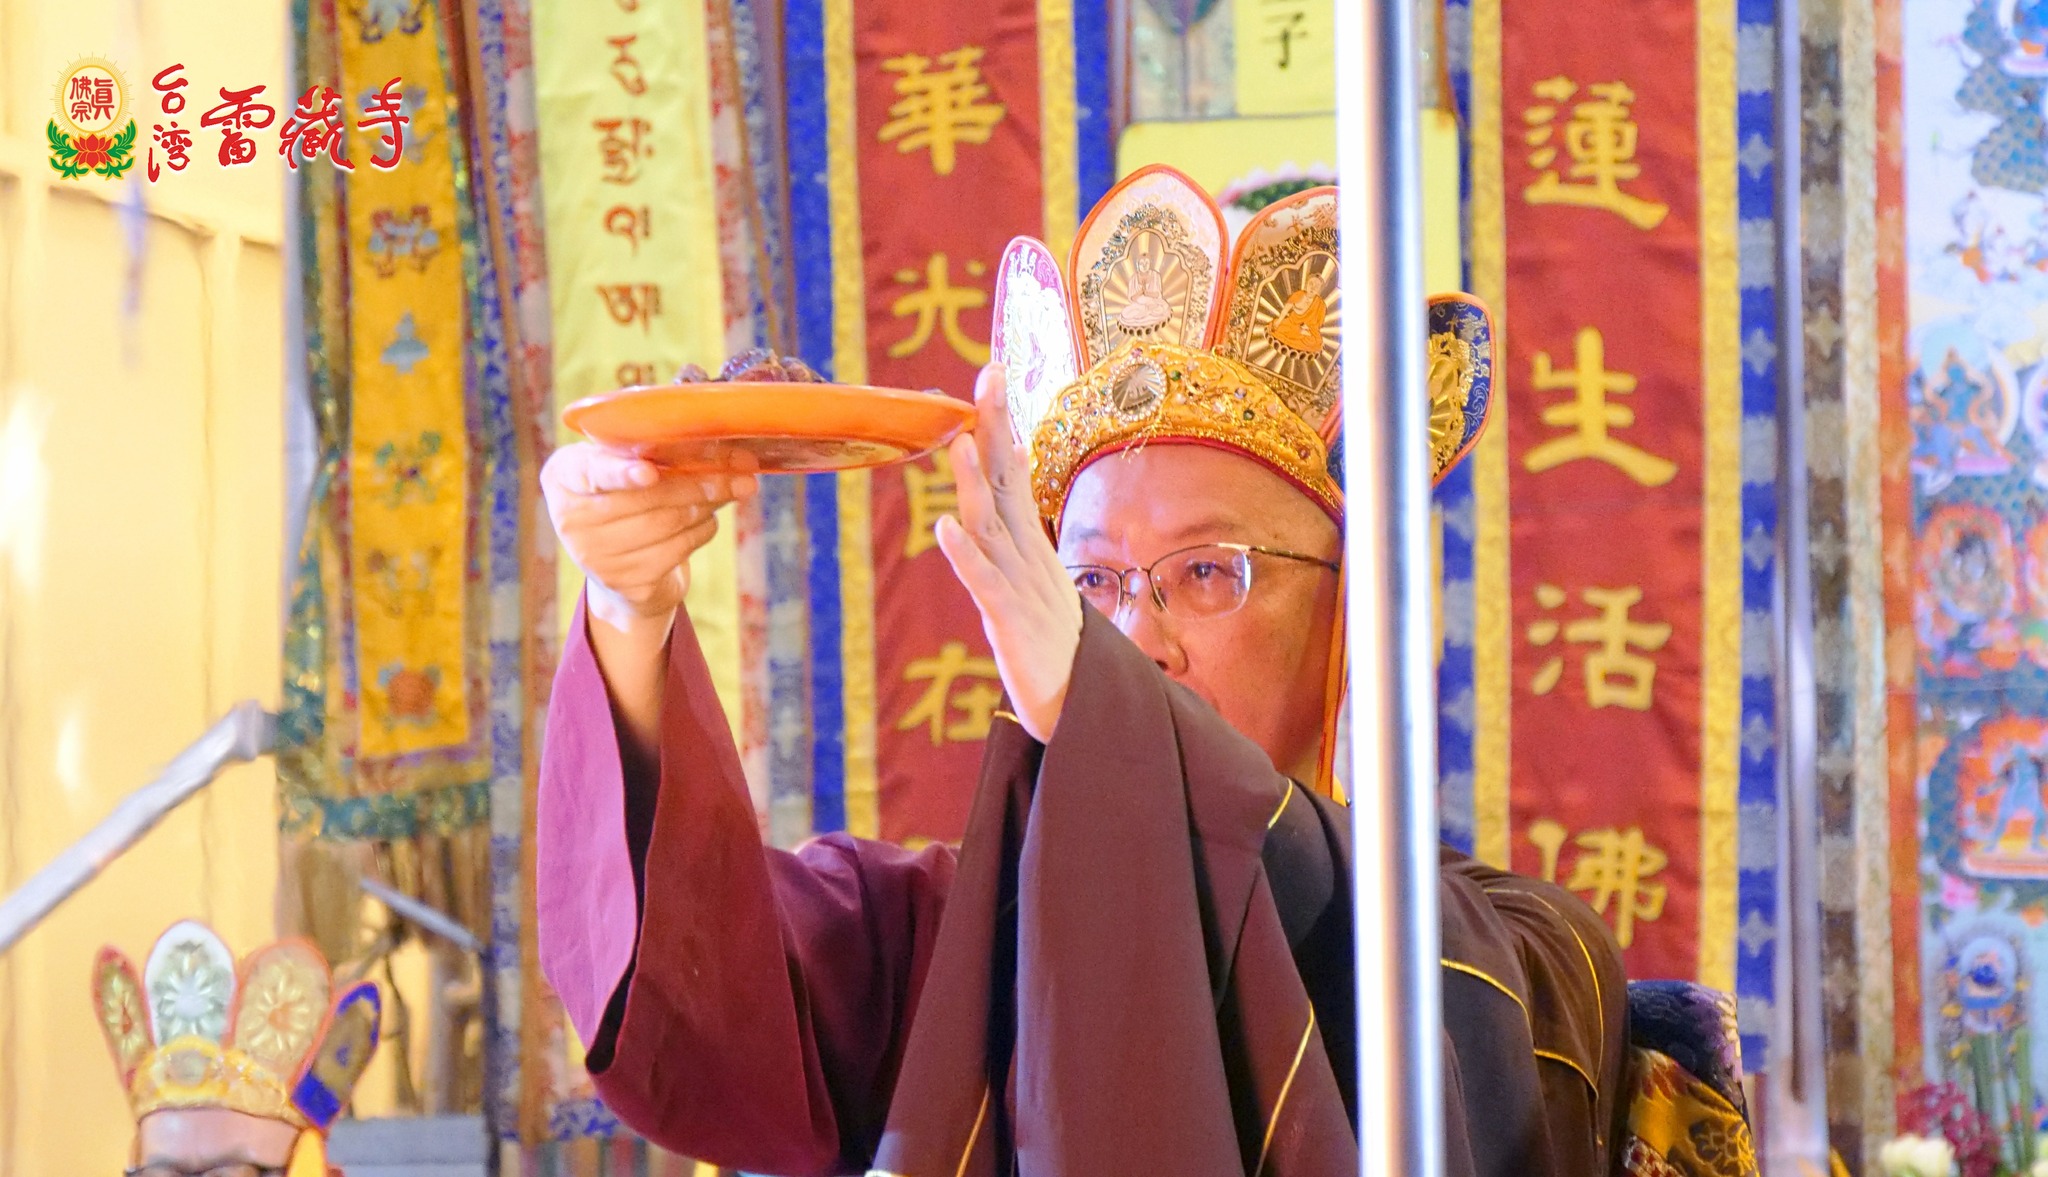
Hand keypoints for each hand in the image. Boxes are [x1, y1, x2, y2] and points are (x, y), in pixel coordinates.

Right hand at [541, 443, 757, 633]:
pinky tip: (704, 519)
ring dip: (709, 503)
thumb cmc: (625, 495)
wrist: (617, 563)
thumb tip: (715, 443)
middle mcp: (570, 520)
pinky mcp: (626, 584)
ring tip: (730, 488)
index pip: (593, 472)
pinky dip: (702, 529)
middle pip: (647, 499)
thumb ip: (648, 448)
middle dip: (700, 482)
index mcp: (563, 477)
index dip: (622, 473)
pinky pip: (679, 549)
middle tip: (742, 470)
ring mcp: (596, 558)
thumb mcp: (622, 464)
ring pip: (669, 523)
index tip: (649, 472)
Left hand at [934, 365, 1083, 742]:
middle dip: (996, 430)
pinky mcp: (1013, 626)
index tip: (991, 377)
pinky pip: (986, 586)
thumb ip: (1015, 551)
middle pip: (1008, 484)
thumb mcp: (1035, 593)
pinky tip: (946, 528)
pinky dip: (966, 556)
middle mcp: (1028, 560)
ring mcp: (1023, 590)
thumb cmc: (1058, 657)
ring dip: (976, 484)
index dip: (1000, 427)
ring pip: (994, 527)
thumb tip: (997, 515)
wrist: (1087, 717)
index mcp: (1031, 550)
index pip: (1013, 476)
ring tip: (960, 441)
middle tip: (988, 377)